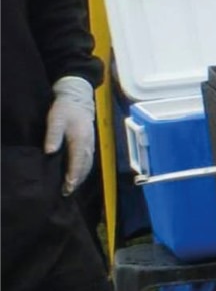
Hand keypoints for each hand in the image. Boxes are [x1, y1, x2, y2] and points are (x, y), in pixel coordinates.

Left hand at [44, 76, 96, 194]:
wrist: (78, 99)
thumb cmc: (65, 109)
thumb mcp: (55, 120)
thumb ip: (53, 135)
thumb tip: (50, 151)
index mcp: (80, 140)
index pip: (77, 162)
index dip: (73, 175)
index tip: (68, 187)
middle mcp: (88, 145)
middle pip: (84, 166)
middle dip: (77, 180)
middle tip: (67, 192)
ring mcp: (91, 144)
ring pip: (88, 165)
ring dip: (81, 177)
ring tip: (72, 187)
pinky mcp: (90, 144)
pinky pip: (88, 161)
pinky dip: (83, 170)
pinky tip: (77, 175)